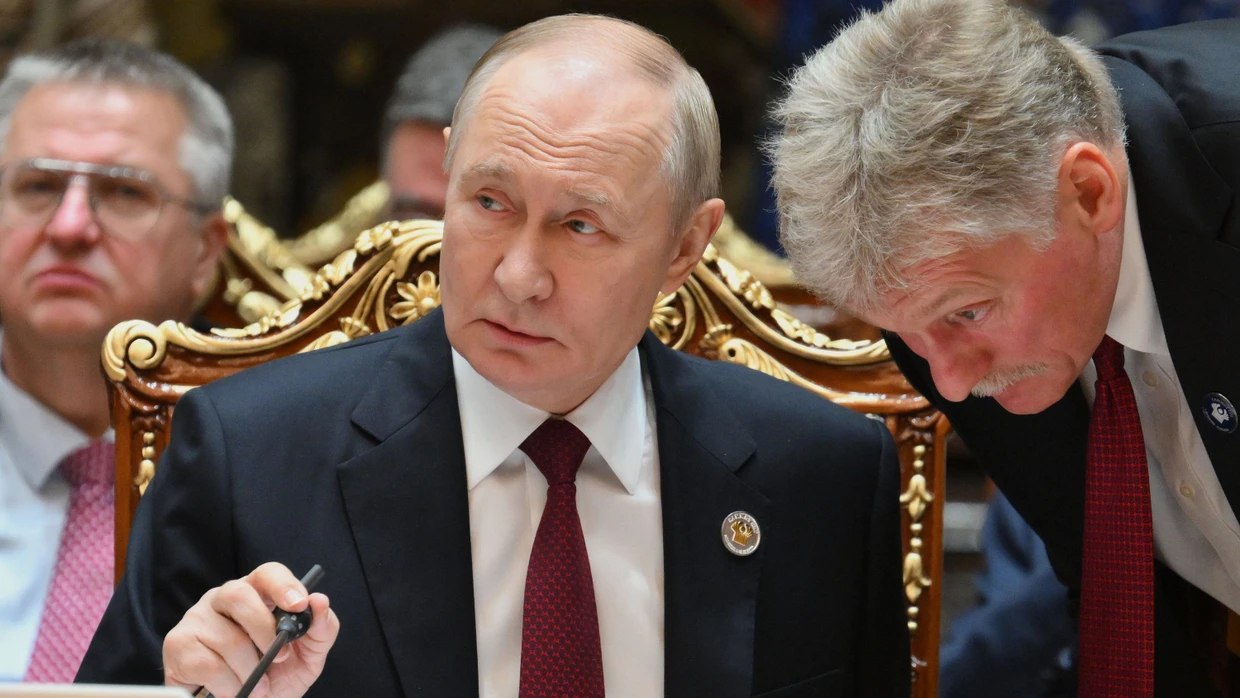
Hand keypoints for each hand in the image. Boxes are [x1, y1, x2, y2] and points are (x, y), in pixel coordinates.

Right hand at [163, 562, 339, 697]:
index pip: (267, 573)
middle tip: (279, 657)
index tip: (299, 605)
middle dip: (264, 630)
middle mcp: (222, 599)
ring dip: (250, 671)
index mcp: (257, 594)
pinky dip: (229, 685)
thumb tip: (320, 601)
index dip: (283, 584)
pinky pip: (207, 664)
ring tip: (259, 686)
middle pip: (239, 594)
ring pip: (228, 638)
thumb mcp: (308, 655)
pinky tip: (234, 690)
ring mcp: (196, 619)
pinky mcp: (178, 645)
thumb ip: (321, 629)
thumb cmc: (276, 675)